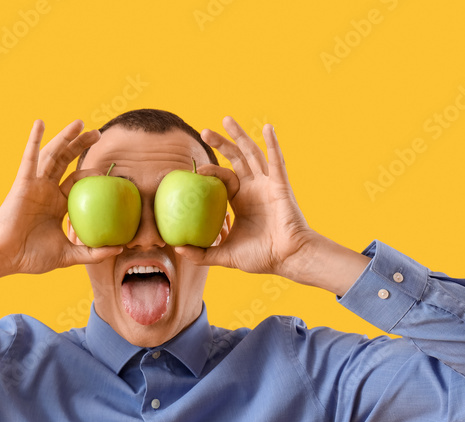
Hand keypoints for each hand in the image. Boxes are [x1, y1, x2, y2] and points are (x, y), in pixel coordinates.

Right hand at [0, 119, 121, 274]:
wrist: (5, 257)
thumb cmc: (31, 257)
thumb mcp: (68, 255)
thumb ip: (93, 252)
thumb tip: (121, 248)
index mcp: (57, 204)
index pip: (77, 181)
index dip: (91, 173)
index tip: (109, 171)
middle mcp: (46, 190)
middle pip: (66, 161)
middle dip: (81, 145)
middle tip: (98, 134)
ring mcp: (35, 184)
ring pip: (52, 155)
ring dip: (65, 137)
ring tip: (79, 123)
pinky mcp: (23, 183)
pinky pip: (30, 158)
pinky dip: (34, 139)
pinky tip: (40, 123)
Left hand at [174, 116, 315, 280]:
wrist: (288, 258)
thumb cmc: (261, 257)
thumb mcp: (226, 255)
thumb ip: (203, 253)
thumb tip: (176, 247)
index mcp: (242, 200)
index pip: (224, 178)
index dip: (211, 171)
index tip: (196, 170)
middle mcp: (254, 188)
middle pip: (236, 159)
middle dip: (221, 144)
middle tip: (204, 132)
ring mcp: (268, 184)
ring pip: (252, 154)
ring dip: (240, 136)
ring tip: (226, 120)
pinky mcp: (280, 185)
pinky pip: (276, 161)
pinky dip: (273, 144)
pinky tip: (267, 128)